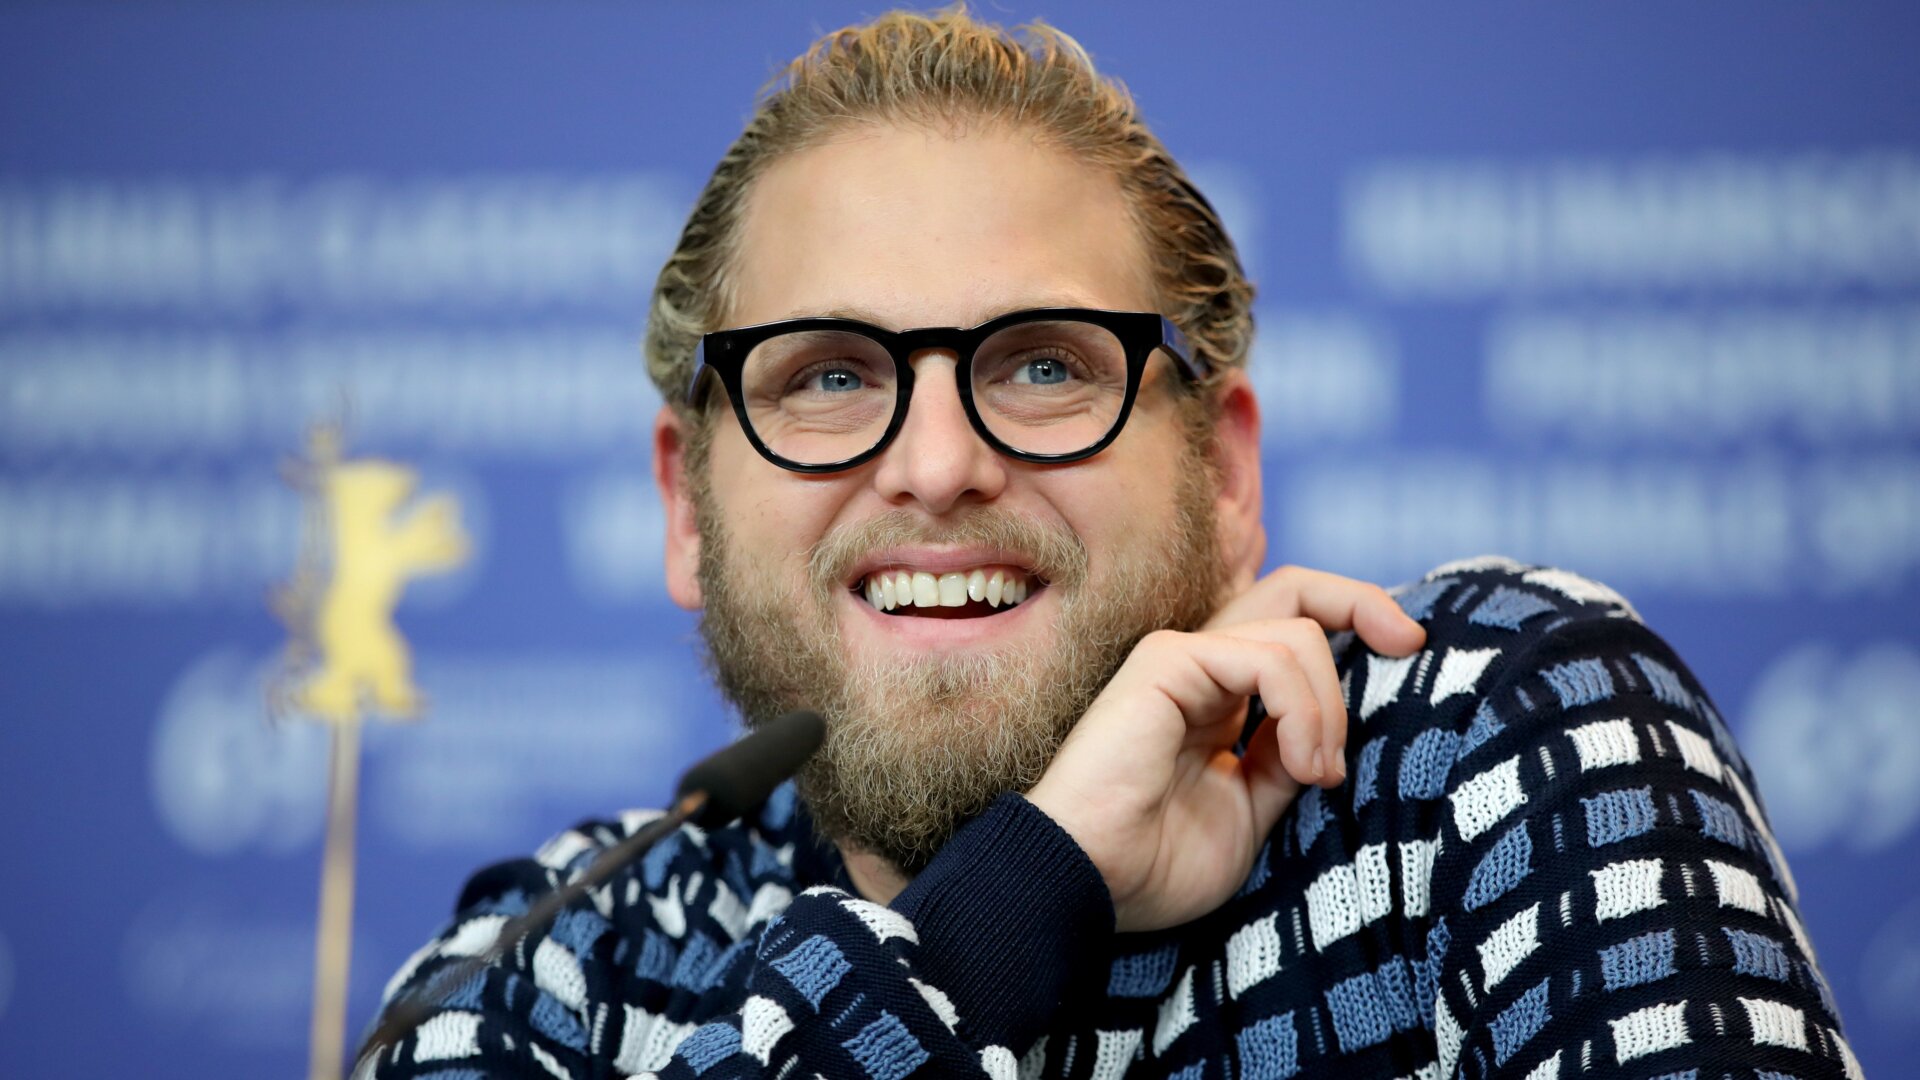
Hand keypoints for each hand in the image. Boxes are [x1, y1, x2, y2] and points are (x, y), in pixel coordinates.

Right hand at [1026, 566, 1424, 931]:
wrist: (1088, 882)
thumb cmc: (1152, 863)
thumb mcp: (1249, 814)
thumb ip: (1285, 762)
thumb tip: (1336, 740)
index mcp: (1218, 697)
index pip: (1292, 629)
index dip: (1352, 623)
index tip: (1407, 653)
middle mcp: (1202, 667)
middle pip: (1293, 590)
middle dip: (1362, 602)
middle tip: (1408, 642)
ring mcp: (1182, 658)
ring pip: (1295, 632)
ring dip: (1329, 708)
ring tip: (1319, 774)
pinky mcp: (1168, 661)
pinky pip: (1267, 656)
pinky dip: (1304, 708)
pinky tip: (1302, 764)